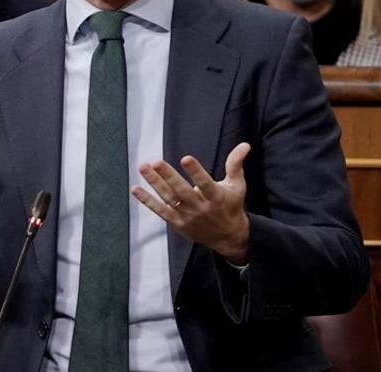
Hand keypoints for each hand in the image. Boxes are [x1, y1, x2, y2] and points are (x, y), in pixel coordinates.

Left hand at [131, 143, 251, 263]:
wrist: (228, 237)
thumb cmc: (231, 206)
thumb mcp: (237, 186)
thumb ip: (236, 164)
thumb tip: (245, 144)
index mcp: (215, 197)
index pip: (205, 183)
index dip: (196, 171)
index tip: (186, 158)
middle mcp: (200, 207)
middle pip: (181, 191)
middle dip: (168, 176)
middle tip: (156, 162)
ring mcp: (186, 216)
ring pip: (168, 198)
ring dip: (154, 183)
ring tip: (143, 168)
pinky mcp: (177, 222)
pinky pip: (160, 210)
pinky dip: (147, 201)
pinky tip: (136, 189)